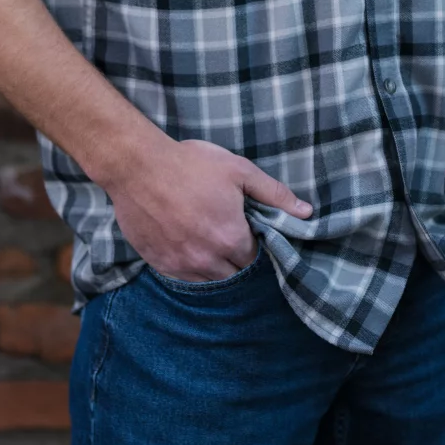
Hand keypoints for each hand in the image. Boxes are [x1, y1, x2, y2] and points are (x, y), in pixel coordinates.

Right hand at [107, 131, 311, 282]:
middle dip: (236, 257)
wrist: (138, 166)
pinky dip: (190, 267)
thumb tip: (306, 212)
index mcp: (231, 238)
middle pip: (234, 273)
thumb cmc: (191, 164)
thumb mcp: (238, 170)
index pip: (255, 258)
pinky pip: (183, 278)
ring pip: (209, 280)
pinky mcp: (159, 264)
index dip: (254, 243)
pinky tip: (188, 245)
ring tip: (209, 240)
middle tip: (228, 233)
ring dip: (215, 266)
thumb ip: (274, 194)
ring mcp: (181, 265)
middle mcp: (208, 260)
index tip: (247, 228)